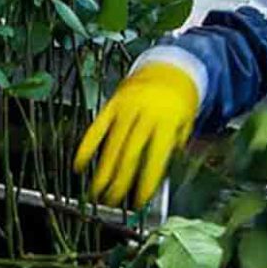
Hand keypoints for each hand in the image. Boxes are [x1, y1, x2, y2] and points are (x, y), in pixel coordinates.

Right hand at [73, 63, 198, 208]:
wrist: (170, 66)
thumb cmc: (180, 99)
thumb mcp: (187, 121)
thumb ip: (176, 145)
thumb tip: (163, 172)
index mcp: (166, 120)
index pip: (155, 156)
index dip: (147, 180)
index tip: (141, 199)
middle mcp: (144, 114)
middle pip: (130, 153)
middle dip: (121, 180)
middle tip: (113, 201)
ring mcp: (126, 107)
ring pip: (112, 144)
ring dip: (103, 170)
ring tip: (96, 191)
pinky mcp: (112, 103)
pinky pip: (97, 127)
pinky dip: (87, 146)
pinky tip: (79, 164)